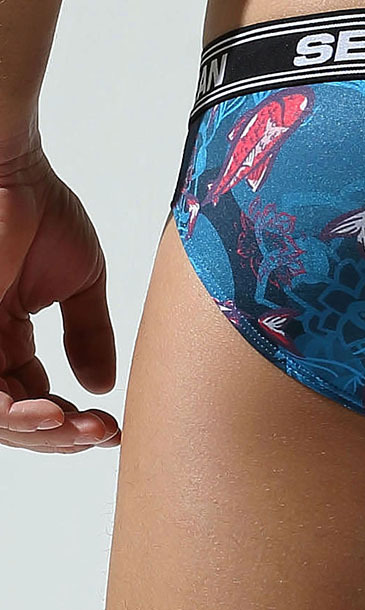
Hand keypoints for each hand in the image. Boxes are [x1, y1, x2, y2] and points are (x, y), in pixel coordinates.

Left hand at [0, 141, 119, 452]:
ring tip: (77, 429)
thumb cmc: (39, 211)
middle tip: (99, 433)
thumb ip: (89, 334)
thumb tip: (102, 385)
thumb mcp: (81, 282)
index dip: (70, 421)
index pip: (33, 396)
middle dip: (60, 436)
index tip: (111, 426)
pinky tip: (49, 413)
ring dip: (38, 433)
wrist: (11, 173)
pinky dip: (12, 413)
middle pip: (15, 418)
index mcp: (7, 335)